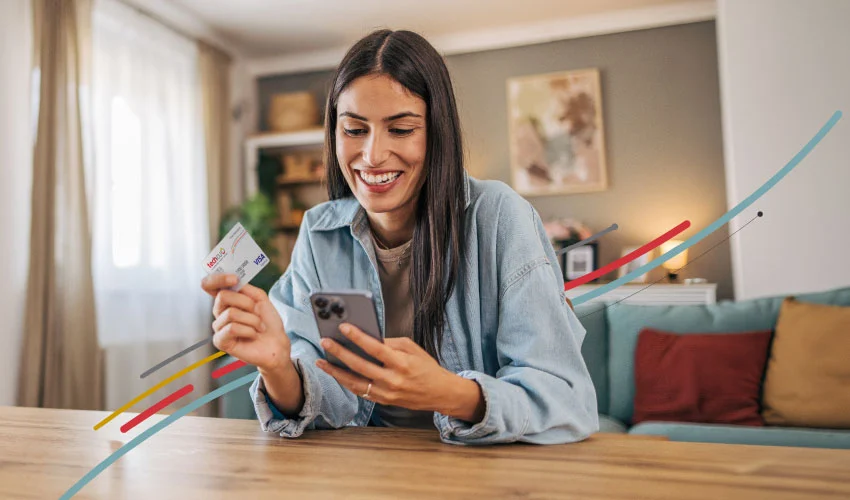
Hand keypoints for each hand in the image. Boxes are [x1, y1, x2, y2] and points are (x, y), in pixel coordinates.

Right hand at [201, 274, 290, 372]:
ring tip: (258, 326)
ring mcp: (219, 326)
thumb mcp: (260, 298)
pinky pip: (232, 328)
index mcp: (227, 299)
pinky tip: (253, 335)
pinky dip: (249, 330)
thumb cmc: (267, 321)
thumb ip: (245, 288)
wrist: (276, 343)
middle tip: (257, 311)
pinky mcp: (220, 341)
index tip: (234, 279)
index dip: (217, 278)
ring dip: (252, 319)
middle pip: (223, 295)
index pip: (209, 284)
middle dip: (246, 302)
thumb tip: (233, 281)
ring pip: (231, 313)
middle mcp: (219, 311)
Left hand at [316, 324, 484, 421]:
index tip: (343, 327)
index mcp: (402, 363)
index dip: (358, 337)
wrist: (439, 393)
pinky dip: (346, 382)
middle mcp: (392, 380)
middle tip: (325, 341)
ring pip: (354, 382)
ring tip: (321, 361)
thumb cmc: (426, 367)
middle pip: (360, 366)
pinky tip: (336, 373)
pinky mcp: (383, 401)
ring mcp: (386, 393)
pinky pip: (360, 391)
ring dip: (336, 371)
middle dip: (340, 353)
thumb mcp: (412, 349)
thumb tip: (367, 338)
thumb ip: (390, 343)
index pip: (375, 348)